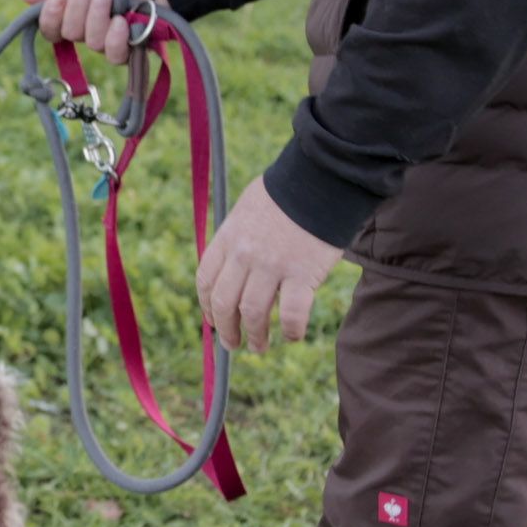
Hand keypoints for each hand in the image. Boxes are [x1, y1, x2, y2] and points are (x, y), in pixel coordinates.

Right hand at [17, 0, 159, 60]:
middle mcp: (88, 28)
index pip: (50, 30)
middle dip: (79, 8)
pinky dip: (115, 39)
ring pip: (91, 43)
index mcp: (73, 11)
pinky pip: (114, 55)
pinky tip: (121, 22)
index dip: (50, 18)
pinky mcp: (132, 46)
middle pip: (69, 34)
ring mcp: (109, 39)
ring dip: (98, 17)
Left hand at [198, 177, 343, 353]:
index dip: (207, 305)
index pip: (206, 279)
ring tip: (259, 347)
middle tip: (233, 344)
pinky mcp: (302, 274)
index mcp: (228, 237)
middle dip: (227, 329)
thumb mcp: (248, 208)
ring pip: (253, 314)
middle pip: (224, 303)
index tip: (213, 320)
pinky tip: (293, 336)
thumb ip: (237, 236)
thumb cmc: (287, 192)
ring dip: (255, 336)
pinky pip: (291, 314)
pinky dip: (291, 330)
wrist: (320, 179)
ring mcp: (272, 266)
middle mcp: (244, 255)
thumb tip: (232, 261)